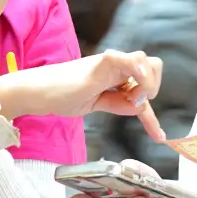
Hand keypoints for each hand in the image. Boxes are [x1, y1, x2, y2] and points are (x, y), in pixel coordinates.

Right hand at [0, 49, 165, 139]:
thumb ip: (116, 104)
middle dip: (153, 88)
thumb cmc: (61, 96)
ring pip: (146, 61)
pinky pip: (130, 61)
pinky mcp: (103, 62)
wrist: (38, 93)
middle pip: (153, 66)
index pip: (143, 88)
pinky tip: (134, 92)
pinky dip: (139, 74)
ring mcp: (111, 62)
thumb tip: (138, 107)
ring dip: (147, 83)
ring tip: (132, 100)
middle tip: (137, 106)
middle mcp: (116, 66)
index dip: (151, 115)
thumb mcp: (94, 105)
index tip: (158, 136)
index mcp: (115, 76)